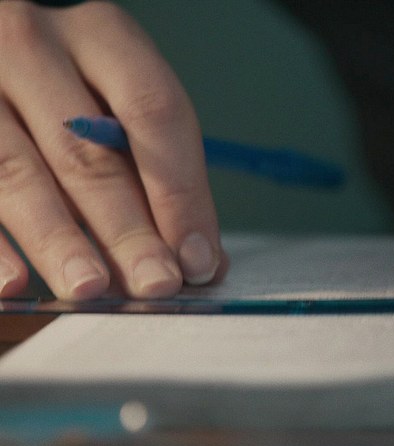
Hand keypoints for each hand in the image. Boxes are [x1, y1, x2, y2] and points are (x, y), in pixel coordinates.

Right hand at [0, 1, 224, 299]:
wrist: (2, 60)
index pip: (153, 114)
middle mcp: (33, 47)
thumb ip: (159, 172)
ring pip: (19, 171)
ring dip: (60, 239)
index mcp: (101, 36)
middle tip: (155, 283)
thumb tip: (202, 260)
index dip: (180, 192)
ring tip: (91, 289)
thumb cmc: (74, 88)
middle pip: (88, 150)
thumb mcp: (120, 101)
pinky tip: (15, 284)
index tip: (198, 258)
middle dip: (127, 228)